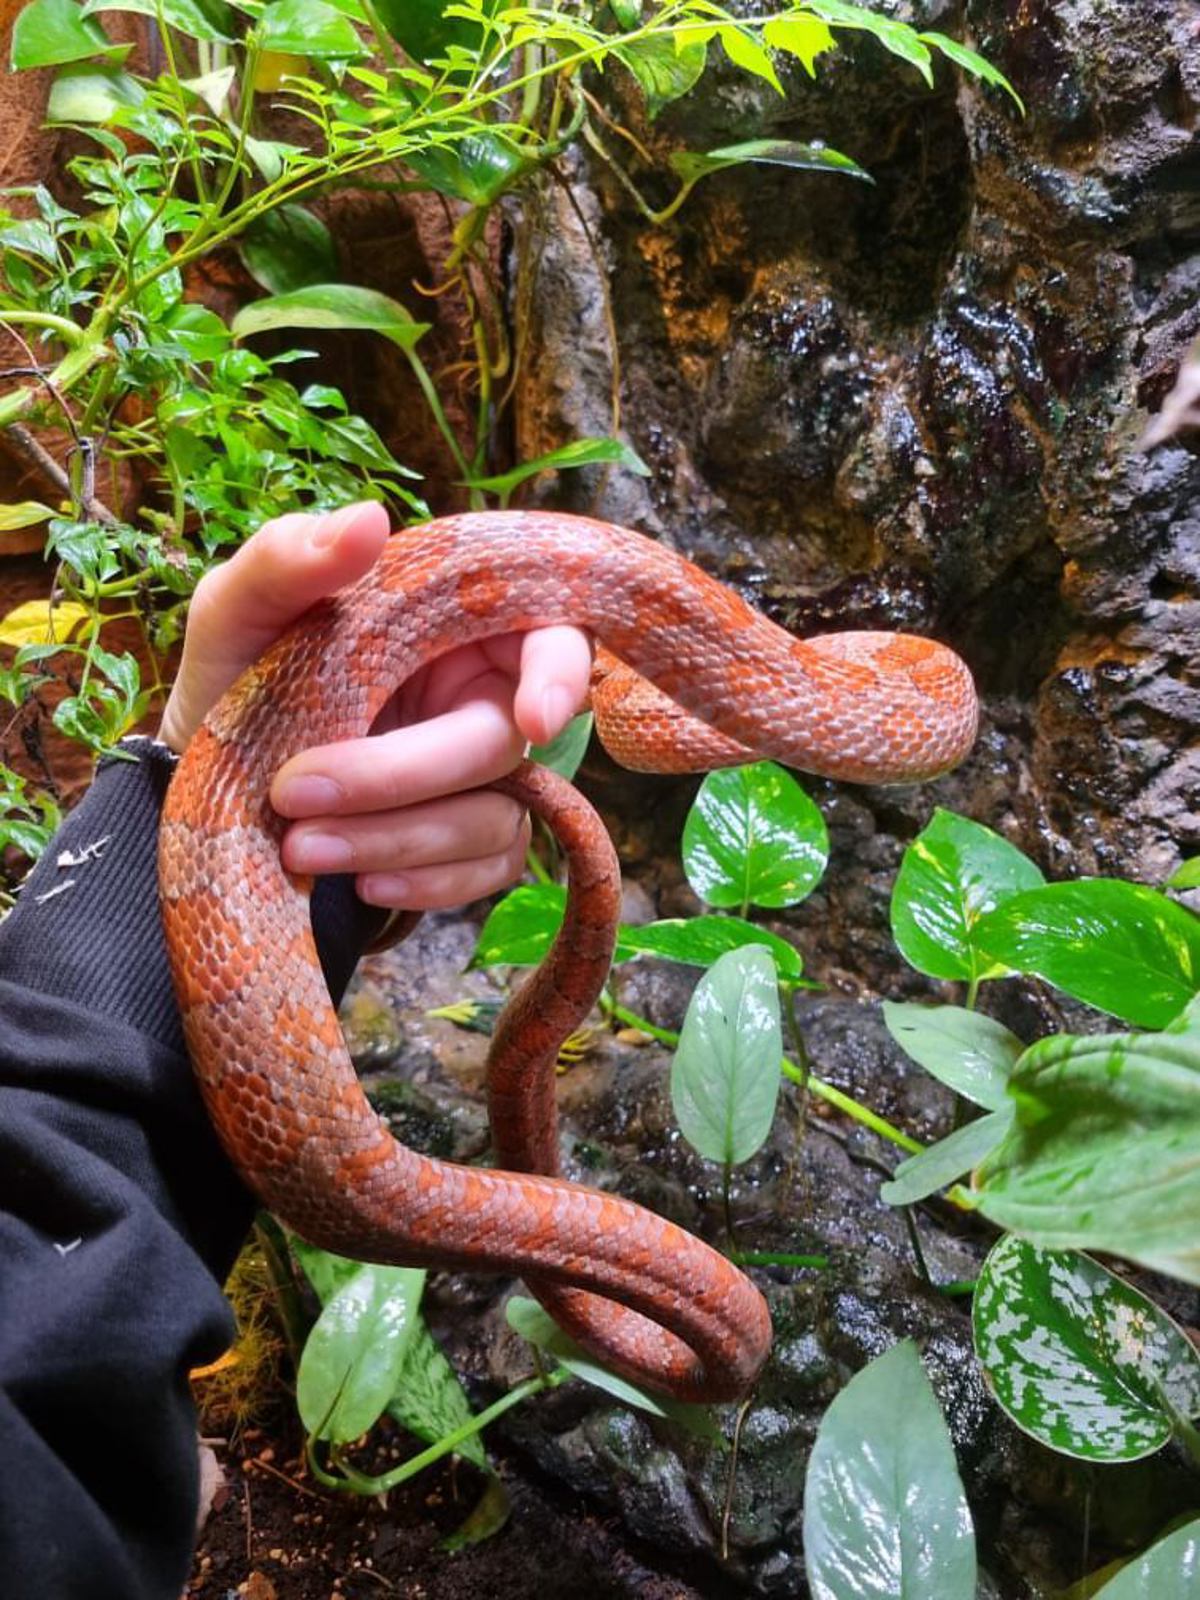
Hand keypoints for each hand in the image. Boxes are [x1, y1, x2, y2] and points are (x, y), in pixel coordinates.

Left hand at [159, 502, 591, 909]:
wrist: (200, 784)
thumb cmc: (233, 679)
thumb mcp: (236, 611)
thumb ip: (287, 560)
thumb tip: (368, 520)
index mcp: (452, 622)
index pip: (550, 632)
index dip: (560, 672)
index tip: (533, 718)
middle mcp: (482, 696)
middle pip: (501, 739)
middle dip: (403, 775)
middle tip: (296, 791)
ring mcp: (483, 777)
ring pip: (492, 817)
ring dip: (396, 839)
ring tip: (299, 846)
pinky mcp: (470, 845)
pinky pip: (482, 874)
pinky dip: (422, 884)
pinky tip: (356, 883)